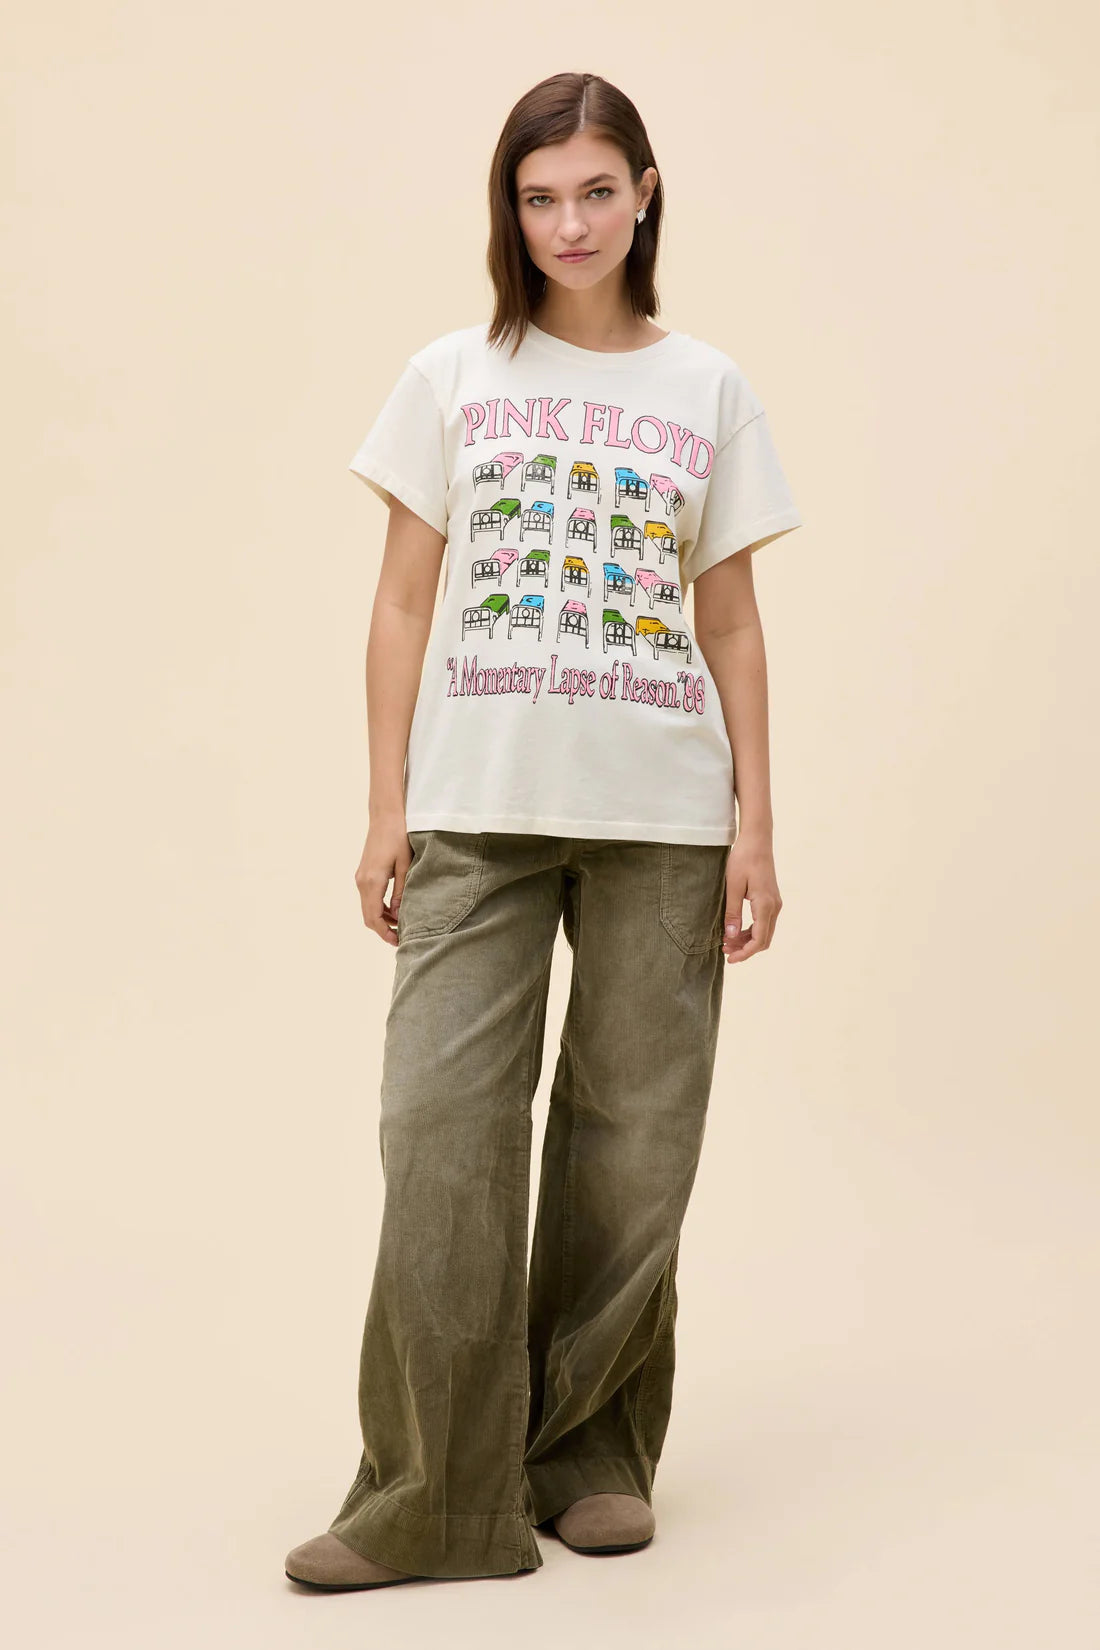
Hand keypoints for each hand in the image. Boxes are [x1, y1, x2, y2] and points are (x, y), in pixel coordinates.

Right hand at [354, 814, 412, 946]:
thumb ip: (401, 891)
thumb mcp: (405, 865)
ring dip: (382, 919)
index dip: (385, 933)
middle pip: (368, 916)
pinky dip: (379, 907)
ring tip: (402, 924)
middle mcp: (362, 881)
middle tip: (401, 938)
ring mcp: (360, 877)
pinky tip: (395, 908)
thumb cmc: (399, 836)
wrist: (385, 815)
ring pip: (367, 908)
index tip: (398, 942)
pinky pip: (368, 897)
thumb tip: (399, 914)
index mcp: (372, 881)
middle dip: (383, 930)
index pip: (374, 917)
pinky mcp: (363, 873)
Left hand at [723, 836, 781, 963]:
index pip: (759, 940)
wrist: (757, 841)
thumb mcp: (732, 885)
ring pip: (764, 932)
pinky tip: (736, 931)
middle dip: (745, 949)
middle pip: (764, 940)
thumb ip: (732, 912)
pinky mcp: (771, 900)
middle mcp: (774, 906)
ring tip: (727, 942)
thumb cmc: (743, 859)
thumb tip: (731, 936)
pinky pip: (764, 923)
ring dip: (748, 941)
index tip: (729, 958)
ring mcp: (775, 903)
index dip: (745, 953)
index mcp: (765, 905)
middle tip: (724, 951)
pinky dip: (751, 931)